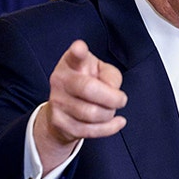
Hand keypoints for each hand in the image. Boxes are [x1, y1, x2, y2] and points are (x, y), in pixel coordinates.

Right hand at [34, 40, 126, 171]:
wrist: (63, 109)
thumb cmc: (87, 83)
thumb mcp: (101, 71)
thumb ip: (111, 75)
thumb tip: (112, 90)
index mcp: (72, 62)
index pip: (74, 55)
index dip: (77, 51)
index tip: (80, 48)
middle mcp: (61, 79)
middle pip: (88, 89)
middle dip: (112, 98)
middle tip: (121, 99)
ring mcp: (57, 101)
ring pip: (92, 113)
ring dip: (109, 114)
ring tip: (110, 109)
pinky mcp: (59, 122)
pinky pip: (90, 130)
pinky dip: (109, 128)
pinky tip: (118, 122)